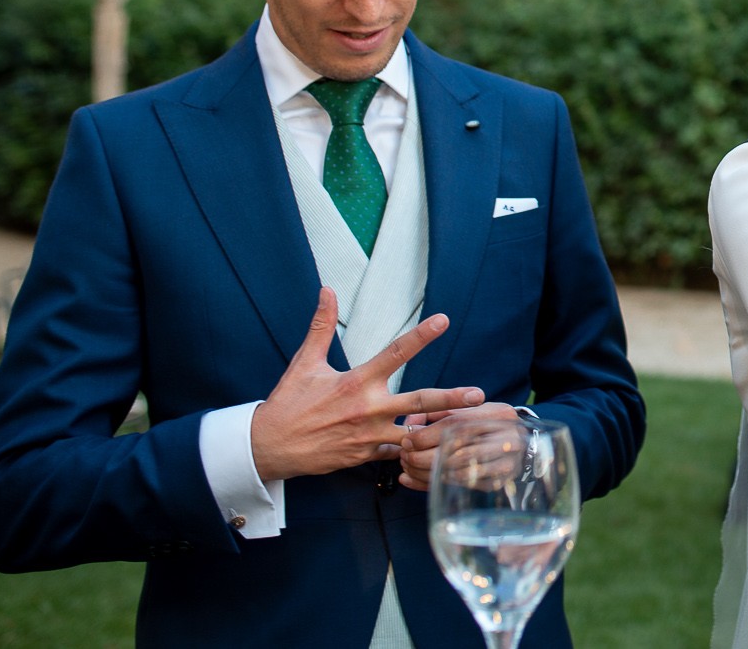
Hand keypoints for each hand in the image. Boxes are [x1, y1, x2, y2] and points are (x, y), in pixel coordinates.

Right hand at [251, 287, 486, 482]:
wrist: (269, 447)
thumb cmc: (289, 402)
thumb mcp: (305, 362)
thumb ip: (321, 325)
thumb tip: (326, 290)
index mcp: (357, 382)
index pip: (395, 352)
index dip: (421, 335)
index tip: (443, 320)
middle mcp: (368, 409)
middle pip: (418, 401)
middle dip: (450, 398)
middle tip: (478, 395)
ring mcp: (368, 436)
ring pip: (413, 434)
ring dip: (438, 431)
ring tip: (465, 428)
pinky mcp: (365, 457)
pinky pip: (396, 453)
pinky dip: (412, 450)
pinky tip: (430, 449)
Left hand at [396, 403, 519, 490]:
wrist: (526, 444)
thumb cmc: (489, 424)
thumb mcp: (472, 410)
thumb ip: (441, 411)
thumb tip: (409, 420)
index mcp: (499, 414)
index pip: (456, 425)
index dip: (427, 435)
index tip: (406, 440)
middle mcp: (507, 438)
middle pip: (456, 451)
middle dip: (422, 456)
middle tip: (404, 456)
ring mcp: (505, 463)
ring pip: (456, 471)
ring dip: (425, 472)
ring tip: (407, 467)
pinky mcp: (498, 482)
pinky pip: (460, 486)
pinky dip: (433, 484)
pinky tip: (415, 479)